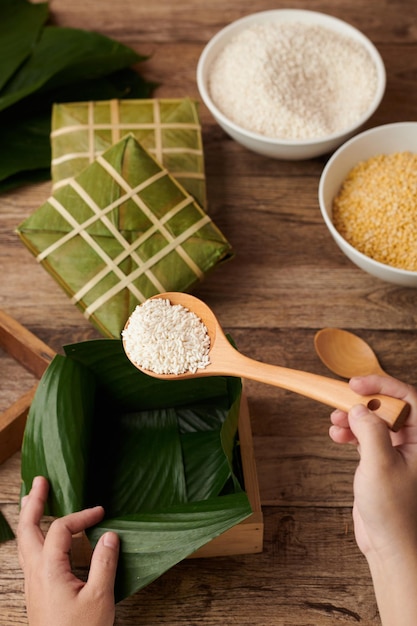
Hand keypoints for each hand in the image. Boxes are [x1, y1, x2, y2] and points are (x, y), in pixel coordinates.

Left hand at [17, 476, 118, 625]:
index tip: (101, 513)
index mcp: (49, 570)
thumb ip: (104, 563)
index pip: (61, 528)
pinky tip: (41, 537)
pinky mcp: (37, 591)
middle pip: (26, 529)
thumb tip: (110, 534)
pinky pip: (29, 554)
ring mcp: (33, 583)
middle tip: (40, 481)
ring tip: (33, 500)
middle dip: (33, 503)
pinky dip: (33, 535)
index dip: (81, 515)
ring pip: (23, 542)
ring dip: (28, 517)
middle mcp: (35, 573)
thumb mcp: (100, 598)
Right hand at [330, 375, 416, 625]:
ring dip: (352, 417)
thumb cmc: (394, 512)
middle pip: (388, 407)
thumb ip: (371, 431)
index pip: (409, 398)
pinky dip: (350, 433)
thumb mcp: (380, 465)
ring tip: (334, 422)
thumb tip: (359, 408)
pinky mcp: (381, 462)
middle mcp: (412, 443)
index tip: (356, 383)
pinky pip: (365, 436)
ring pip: (374, 421)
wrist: (391, 546)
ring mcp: (396, 452)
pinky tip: (336, 436)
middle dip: (363, 402)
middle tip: (342, 400)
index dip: (383, 385)